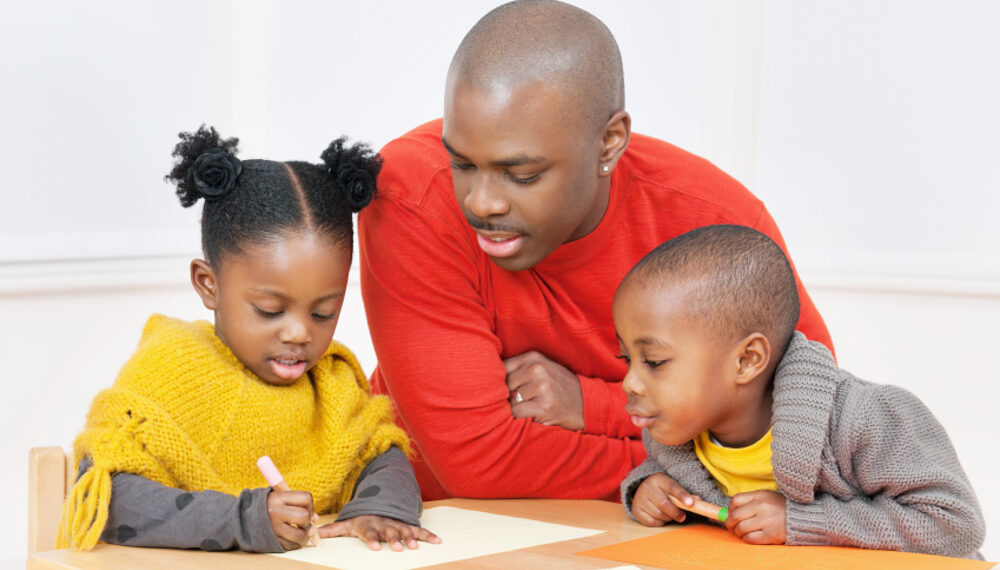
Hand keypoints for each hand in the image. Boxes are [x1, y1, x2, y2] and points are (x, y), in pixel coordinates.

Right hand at [266, 489, 317, 550]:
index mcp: (278, 498)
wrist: (244, 518)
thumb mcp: (280, 497)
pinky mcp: (273, 541)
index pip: (306, 498)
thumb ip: (298, 503)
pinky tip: (290, 537)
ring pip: (300, 535)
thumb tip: (315, 519)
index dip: (310, 504)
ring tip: (300, 532)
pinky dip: (295, 543)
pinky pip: (292, 545)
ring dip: (305, 535)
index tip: (306, 508)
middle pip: (304, 517)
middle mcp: (275, 513)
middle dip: (308, 521)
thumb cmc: (268, 506)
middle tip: (303, 523)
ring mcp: (274, 528)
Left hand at [319, 515, 441, 550]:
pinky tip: (438, 541)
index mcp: (369, 524)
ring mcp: (397, 524)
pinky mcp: (408, 526)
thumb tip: (313, 534)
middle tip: (396, 547)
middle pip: (389, 532)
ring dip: (410, 538)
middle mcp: (384, 524)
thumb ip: (332, 531)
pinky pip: (420, 530)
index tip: (373, 546)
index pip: (369, 532)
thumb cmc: (360, 520)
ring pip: (405, 531)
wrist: (379, 504)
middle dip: (393, 539)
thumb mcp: (346, 524)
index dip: (371, 538)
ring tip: (415, 547)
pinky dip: (429, 536)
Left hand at [503, 350, 582, 430]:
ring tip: (530, 407)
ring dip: (515, 408)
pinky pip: (516, 413)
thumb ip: (519, 368)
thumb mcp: (542, 369)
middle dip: (507, 396)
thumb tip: (486, 377)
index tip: (503, 389)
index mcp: (534, 357)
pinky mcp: (544, 405)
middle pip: (503, 385)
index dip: (498, 382)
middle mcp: (537, 368)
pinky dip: (520, 417)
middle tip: (520, 401)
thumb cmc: (559, 387)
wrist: (586, 403)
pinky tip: (531, 414)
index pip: (501, 367)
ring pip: (509, 400)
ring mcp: (542, 387)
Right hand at [631, 473, 697, 525]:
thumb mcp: (672, 488)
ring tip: (670, 515)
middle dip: (676, 512)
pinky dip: (659, 522)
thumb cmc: (663, 490)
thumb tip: (698, 501)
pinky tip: (661, 517)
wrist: (643, 490)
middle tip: (683, 517)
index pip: (672, 487)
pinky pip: (651, 522)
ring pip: (658, 514)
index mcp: (659, 479)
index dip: (682, 496)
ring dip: (668, 518)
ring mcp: (640, 499)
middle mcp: (647, 487)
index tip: (691, 504)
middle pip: (663, 503)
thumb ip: (685, 494)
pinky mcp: (636, 510)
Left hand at [724, 490, 786, 543]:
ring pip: (741, 528)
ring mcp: (767, 521)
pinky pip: (750, 539)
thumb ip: (749, 501)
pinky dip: (746, 539)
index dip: (729, 509)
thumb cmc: (780, 508)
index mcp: (760, 496)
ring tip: (741, 532)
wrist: (802, 518)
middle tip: (731, 527)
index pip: (736, 500)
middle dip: (730, 523)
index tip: (731, 514)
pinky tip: (750, 537)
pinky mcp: (771, 535)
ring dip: (738, 532)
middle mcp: (763, 507)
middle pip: (735, 516)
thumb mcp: (765, 497)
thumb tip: (728, 512)